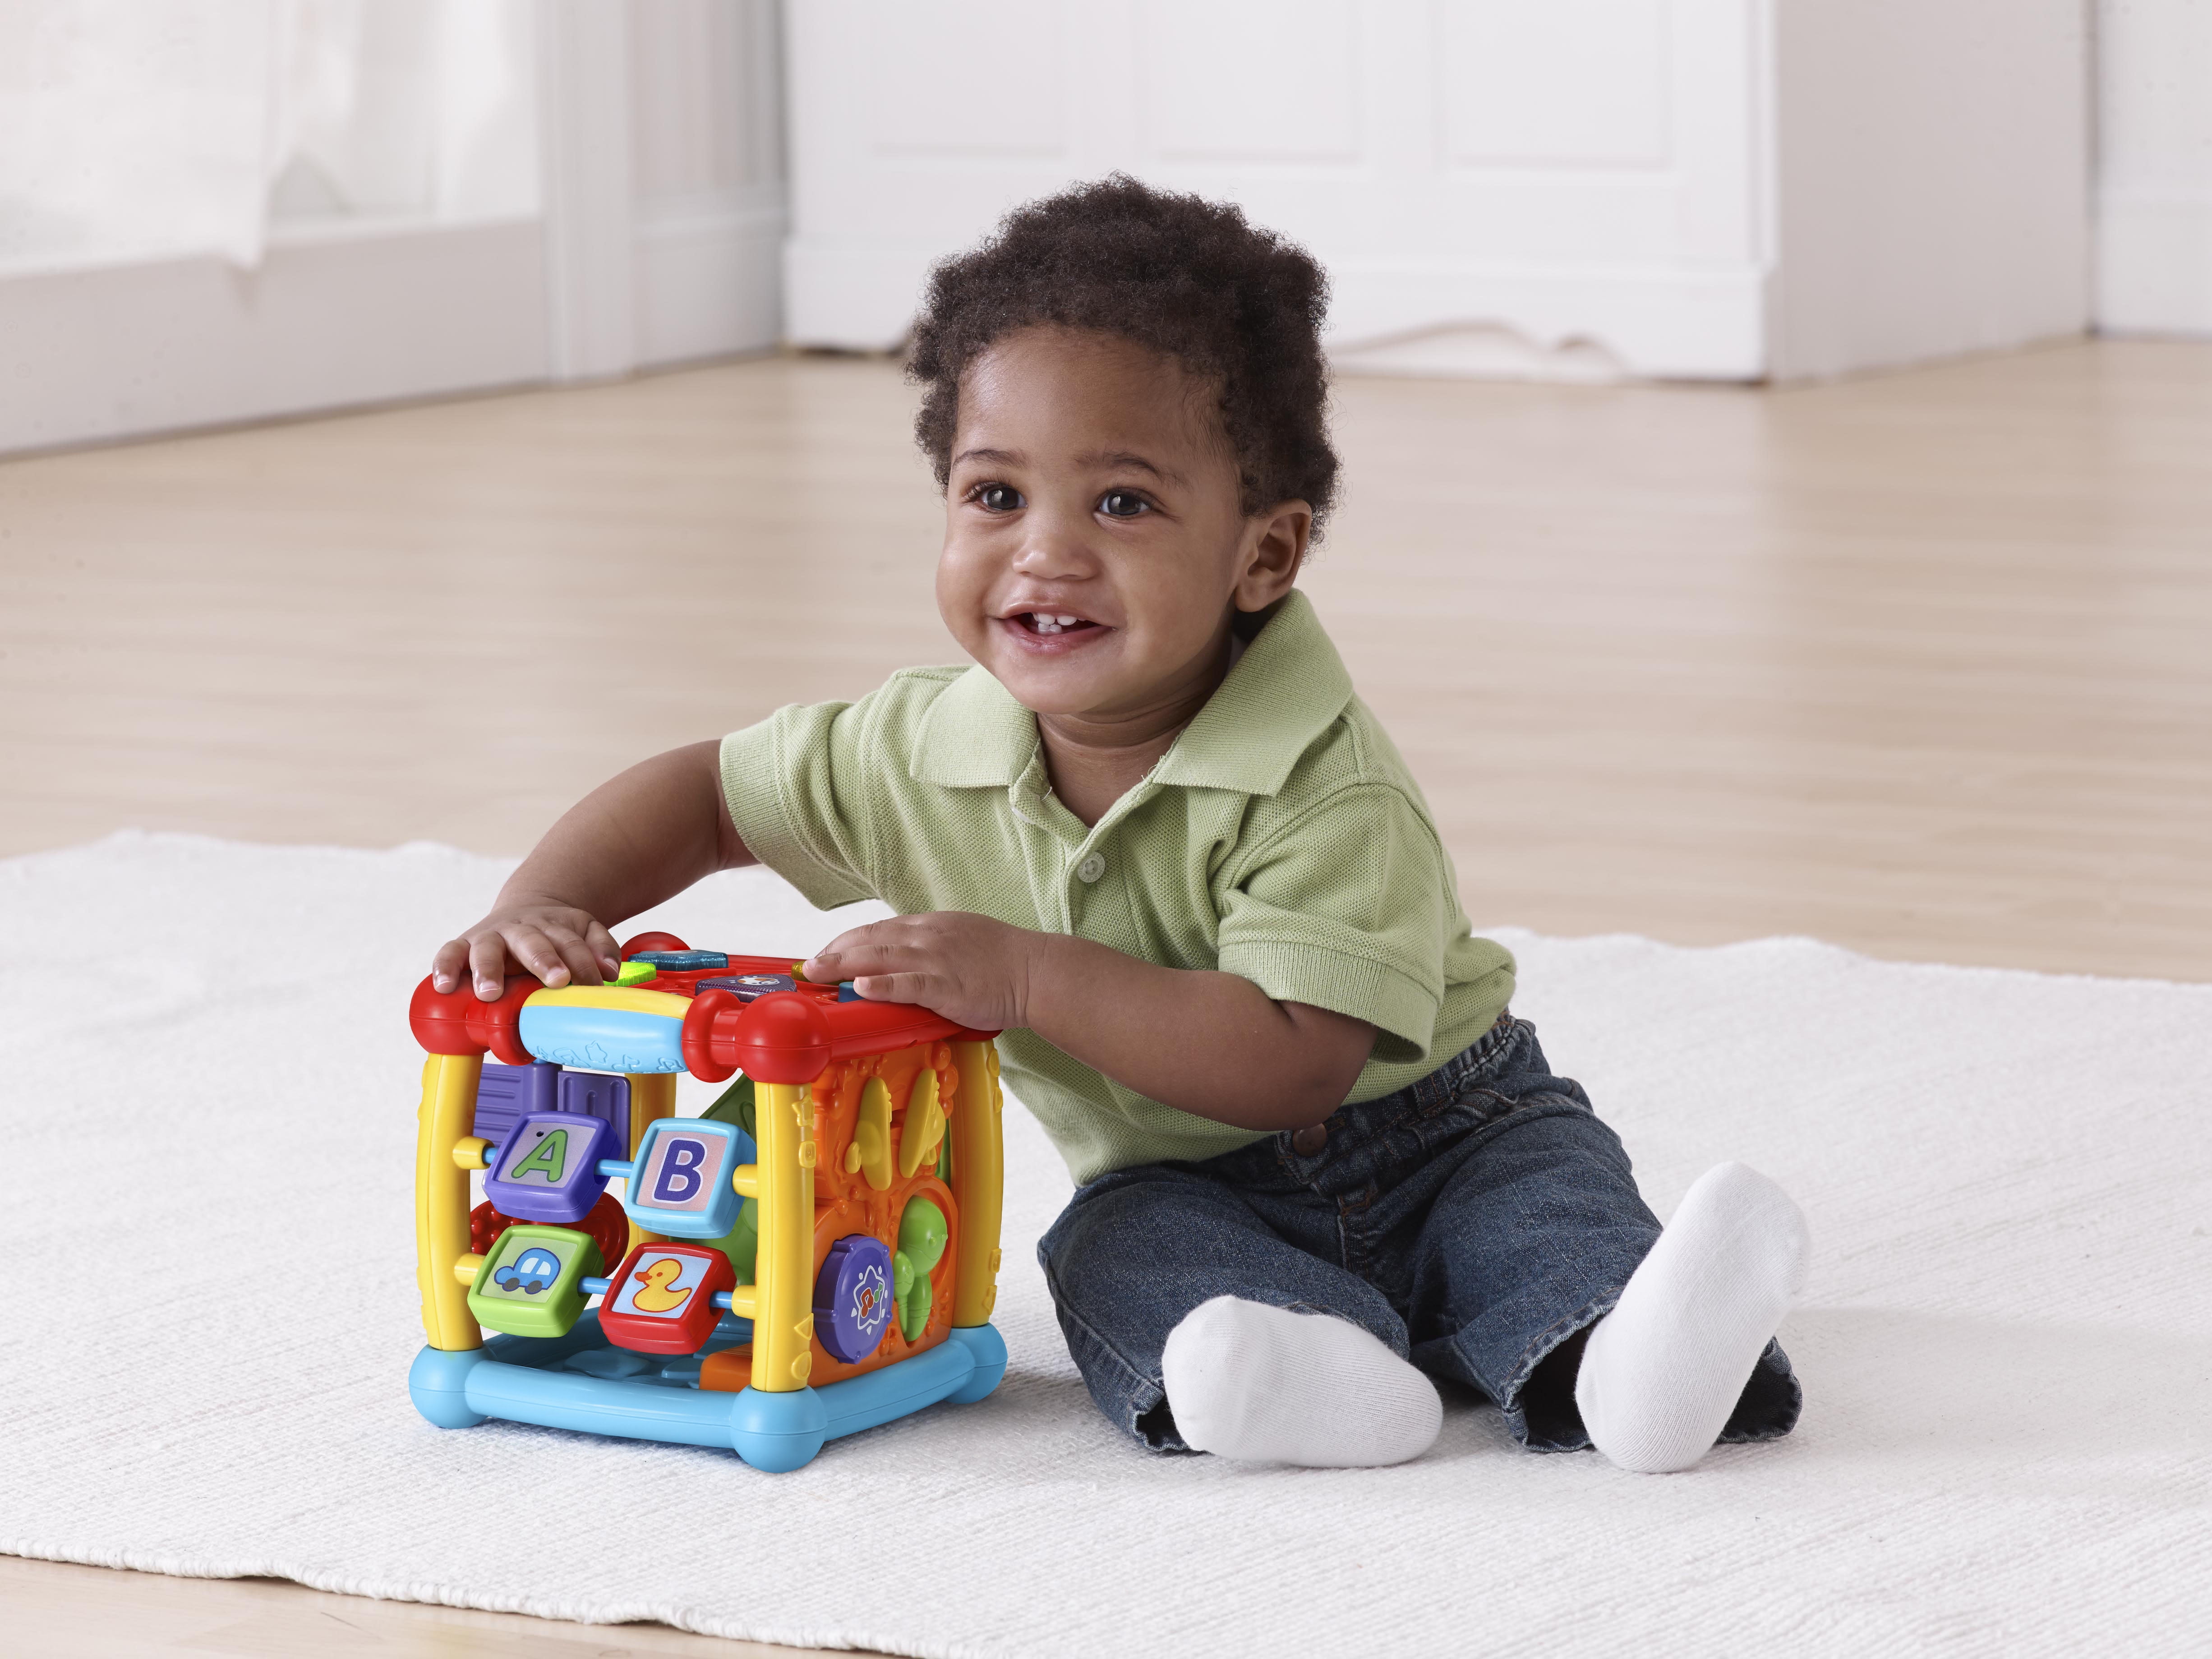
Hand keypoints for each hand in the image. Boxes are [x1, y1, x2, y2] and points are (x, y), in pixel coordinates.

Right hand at [431, 897, 621, 1000]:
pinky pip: (449, 952)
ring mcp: (490, 936)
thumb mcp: (584, 930)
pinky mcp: (464, 945)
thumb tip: (610, 972)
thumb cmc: (555, 933)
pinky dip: (444, 966)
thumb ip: (601, 948)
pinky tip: (445, 986)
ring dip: (489, 969)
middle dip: (544, 960)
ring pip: (487, 948)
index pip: (572, 945)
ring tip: (490, 992)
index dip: (584, 965)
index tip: (593, 984)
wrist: (524, 910)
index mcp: (553, 927)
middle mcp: (521, 930)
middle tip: (556, 979)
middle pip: (532, 942)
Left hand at [803, 912, 1040, 1031]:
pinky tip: (861, 986)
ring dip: (843, 965)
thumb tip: (900, 962)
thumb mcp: (960, 940)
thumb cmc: (1001, 960)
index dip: (845, 942)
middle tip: (809, 966)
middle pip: (869, 940)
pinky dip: (881, 984)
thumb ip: (928, 948)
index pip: (876, 930)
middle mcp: (926, 938)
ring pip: (879, 958)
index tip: (825, 953)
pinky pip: (907, 983)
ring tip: (818, 973)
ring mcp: (934, 960)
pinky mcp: (945, 986)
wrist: (1034, 971)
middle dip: (834, 953)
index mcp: (929, 927)